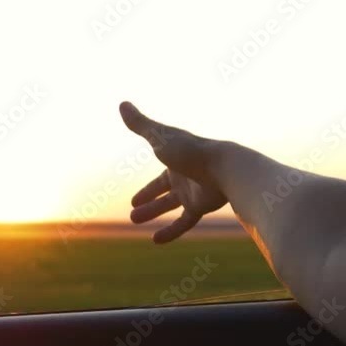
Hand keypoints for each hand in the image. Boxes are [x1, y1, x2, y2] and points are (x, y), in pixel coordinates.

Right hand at [119, 101, 227, 242]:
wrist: (224, 167)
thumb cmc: (190, 150)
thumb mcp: (160, 137)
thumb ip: (140, 124)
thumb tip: (122, 104)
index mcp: (174, 161)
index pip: (157, 176)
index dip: (146, 188)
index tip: (133, 199)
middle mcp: (184, 177)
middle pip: (163, 192)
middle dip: (149, 201)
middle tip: (133, 213)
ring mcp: (193, 192)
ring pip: (170, 206)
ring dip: (154, 213)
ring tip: (134, 221)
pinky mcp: (200, 206)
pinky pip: (184, 222)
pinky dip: (171, 232)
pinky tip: (156, 241)